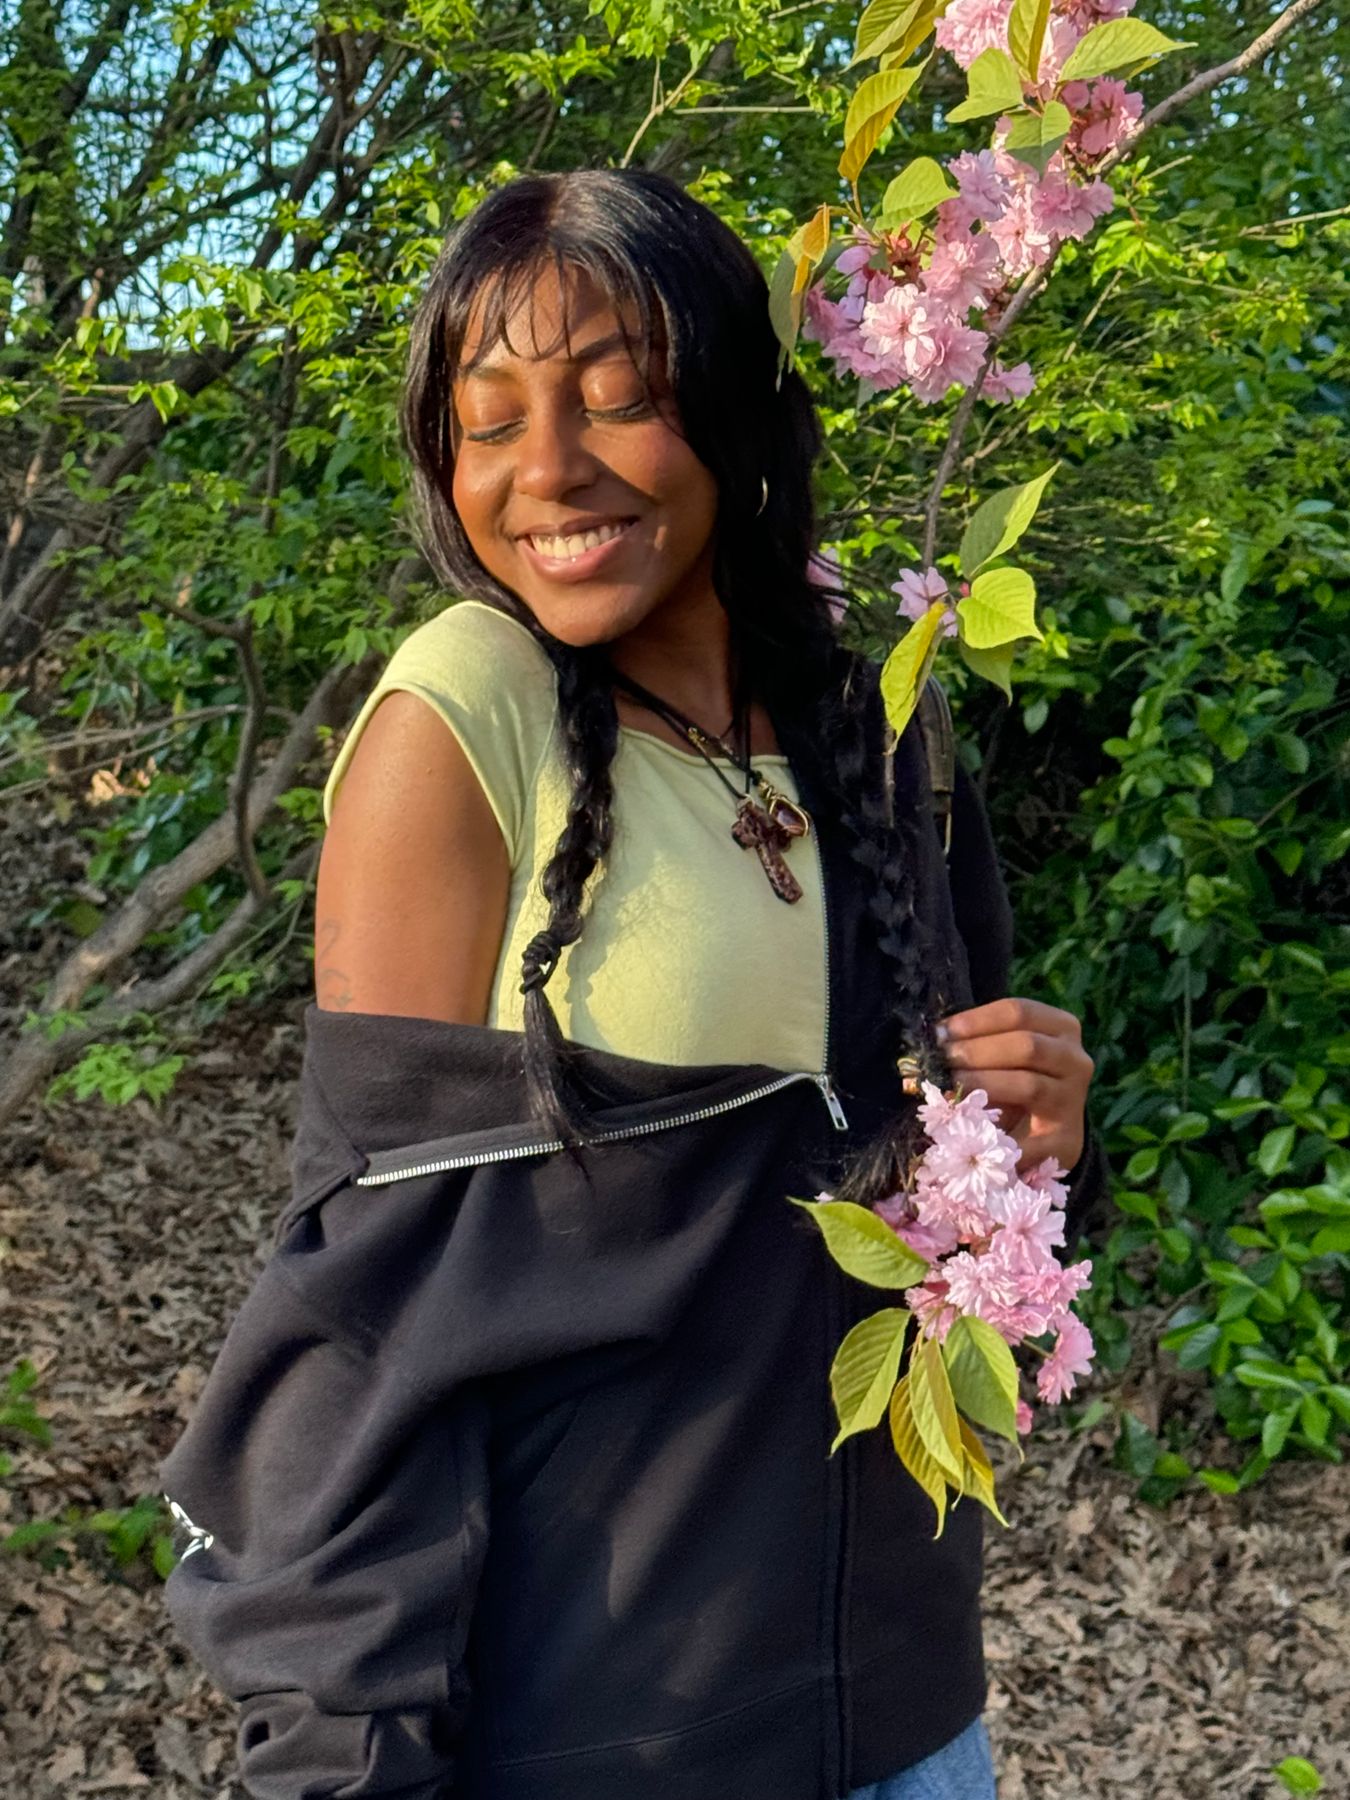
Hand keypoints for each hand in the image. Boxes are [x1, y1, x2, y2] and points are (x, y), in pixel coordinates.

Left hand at [937, 996, 1093, 1176]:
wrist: (1049, 1132)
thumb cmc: (1017, 1079)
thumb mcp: (1003, 1055)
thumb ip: (976, 1043)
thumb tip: (933, 1041)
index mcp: (1061, 1027)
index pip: (1018, 1012)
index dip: (976, 1020)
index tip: (940, 1033)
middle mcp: (1075, 1059)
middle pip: (1026, 1046)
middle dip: (976, 1052)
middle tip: (940, 1061)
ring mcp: (1072, 1099)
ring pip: (1029, 1085)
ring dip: (983, 1084)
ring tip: (948, 1087)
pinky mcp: (1066, 1138)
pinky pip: (1030, 1136)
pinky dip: (998, 1137)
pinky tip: (968, 1138)